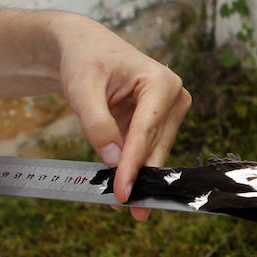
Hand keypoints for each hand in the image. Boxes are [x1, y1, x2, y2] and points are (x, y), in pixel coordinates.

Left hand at [51, 13, 191, 219]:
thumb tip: (112, 159)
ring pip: (154, 150)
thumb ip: (97, 123)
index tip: (122, 192)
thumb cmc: (84, 60)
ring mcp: (169, 110)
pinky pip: (146, 148)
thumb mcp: (82, 88)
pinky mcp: (159, 121)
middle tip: (131, 209)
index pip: (146, 130)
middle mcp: (174, 96)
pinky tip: (123, 185)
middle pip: (155, 144)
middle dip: (140, 175)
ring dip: (138, 174)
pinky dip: (133, 166)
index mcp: (161, 82)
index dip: (133, 164)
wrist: (84, 47)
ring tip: (127, 205)